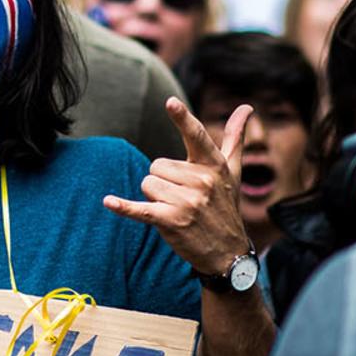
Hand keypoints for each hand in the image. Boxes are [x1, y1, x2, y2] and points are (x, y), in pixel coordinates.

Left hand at [103, 97, 255, 279]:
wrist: (228, 253)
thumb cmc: (225, 205)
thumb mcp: (233, 171)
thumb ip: (234, 137)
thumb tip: (246, 107)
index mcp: (214, 166)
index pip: (196, 136)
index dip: (182, 119)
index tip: (170, 102)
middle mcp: (202, 182)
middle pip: (157, 165)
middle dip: (164, 181)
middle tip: (184, 197)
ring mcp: (187, 202)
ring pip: (147, 184)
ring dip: (155, 197)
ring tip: (177, 210)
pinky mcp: (171, 221)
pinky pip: (140, 208)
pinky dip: (123, 207)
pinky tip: (109, 202)